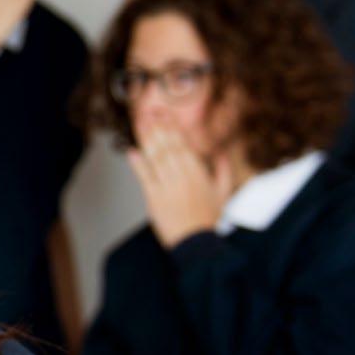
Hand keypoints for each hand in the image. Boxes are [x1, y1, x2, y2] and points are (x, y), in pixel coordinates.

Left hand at [127, 121, 232, 248]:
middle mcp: (183, 177)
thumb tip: (221, 152)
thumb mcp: (224, 194)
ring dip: (147, 139)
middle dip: (158, 127)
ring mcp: (168, 188)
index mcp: (199, 174)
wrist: (197, 244)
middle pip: (168, 147)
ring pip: (156, 158)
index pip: (184, 145)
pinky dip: (138, 164)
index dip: (173, 128)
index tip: (165, 115)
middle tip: (149, 111)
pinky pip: (145, 178)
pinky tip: (131, 151)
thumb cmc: (208, 220)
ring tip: (140, 123)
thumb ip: (223, 171)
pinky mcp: (154, 200)